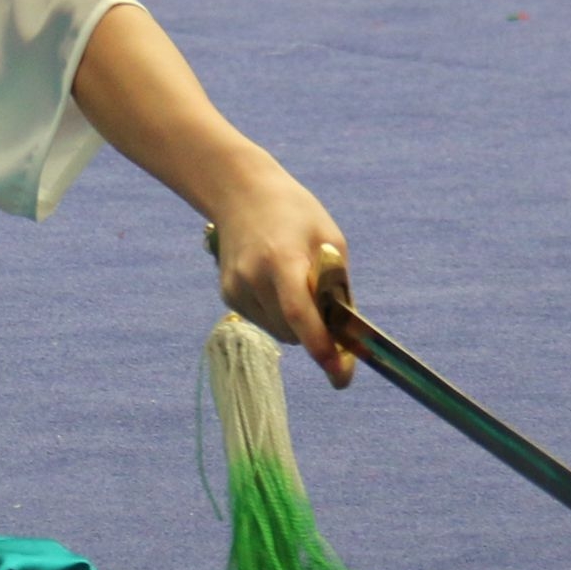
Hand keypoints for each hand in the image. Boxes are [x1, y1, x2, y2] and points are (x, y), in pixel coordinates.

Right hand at [207, 181, 355, 390]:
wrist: (241, 192)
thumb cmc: (295, 213)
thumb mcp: (329, 239)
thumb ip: (336, 285)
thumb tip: (342, 332)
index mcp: (282, 259)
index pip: (301, 314)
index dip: (322, 348)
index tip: (341, 377)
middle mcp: (254, 277)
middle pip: (294, 331)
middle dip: (317, 333)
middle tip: (331, 313)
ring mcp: (236, 287)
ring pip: (280, 332)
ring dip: (298, 324)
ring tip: (297, 284)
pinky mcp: (228, 293)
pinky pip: (264, 320)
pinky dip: (279, 314)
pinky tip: (276, 283)